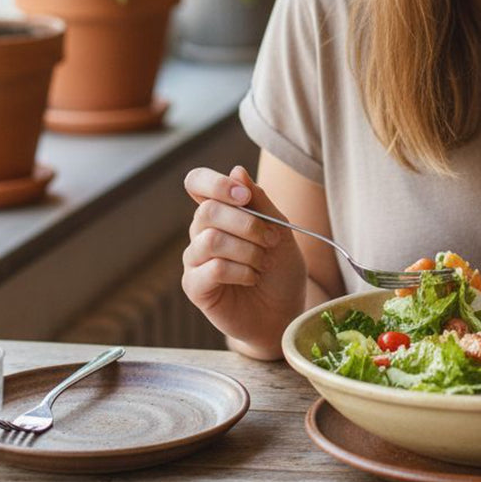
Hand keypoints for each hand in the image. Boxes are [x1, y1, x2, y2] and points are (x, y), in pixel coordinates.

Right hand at [182, 164, 307, 359]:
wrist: (285, 311)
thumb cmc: (281, 269)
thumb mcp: (280, 230)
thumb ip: (259, 201)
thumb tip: (237, 170)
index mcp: (219, 211)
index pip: (197, 182)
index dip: (216, 184)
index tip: (244, 197)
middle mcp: (201, 232)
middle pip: (208, 211)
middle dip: (248, 224)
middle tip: (272, 240)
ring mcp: (195, 260)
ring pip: (211, 240)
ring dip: (248, 251)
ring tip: (263, 264)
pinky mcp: (195, 286)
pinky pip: (213, 268)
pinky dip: (241, 271)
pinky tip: (251, 278)